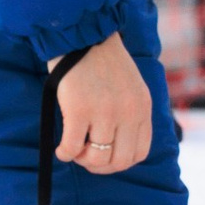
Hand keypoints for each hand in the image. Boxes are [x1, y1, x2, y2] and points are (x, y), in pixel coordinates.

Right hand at [53, 32, 153, 175]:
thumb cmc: (103, 62)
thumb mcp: (132, 87)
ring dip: (81, 160)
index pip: (139, 153)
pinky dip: (65, 153)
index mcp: (142, 109)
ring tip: (73, 150)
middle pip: (118, 161)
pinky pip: (72, 147)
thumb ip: (131, 113)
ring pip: (96, 158)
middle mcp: (128, 113)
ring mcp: (105, 113)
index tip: (105, 158)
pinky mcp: (80, 110)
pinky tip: (61, 149)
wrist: (83, 37)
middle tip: (86, 158)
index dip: (120, 163)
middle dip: (100, 167)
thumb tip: (118, 145)